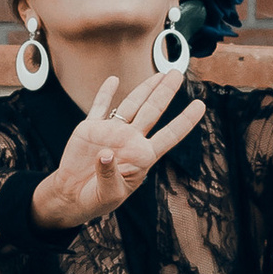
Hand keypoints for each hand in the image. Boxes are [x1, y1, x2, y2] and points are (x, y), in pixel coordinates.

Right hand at [30, 66, 207, 231]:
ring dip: (144, 88)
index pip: (169, 136)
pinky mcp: (91, 129)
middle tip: (177, 74)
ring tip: (159, 74)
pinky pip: (100, 107)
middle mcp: (130, 140)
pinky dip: (105, 93)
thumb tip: (106, 154)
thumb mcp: (108, 194)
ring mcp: (111, 132)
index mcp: (142, 157)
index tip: (200, 105)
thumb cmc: (96, 199)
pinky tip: (113, 80)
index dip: (185, 121)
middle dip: (165, 92)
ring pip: (131, 104)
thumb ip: (109, 175)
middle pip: (152, 111)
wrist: (72, 196)